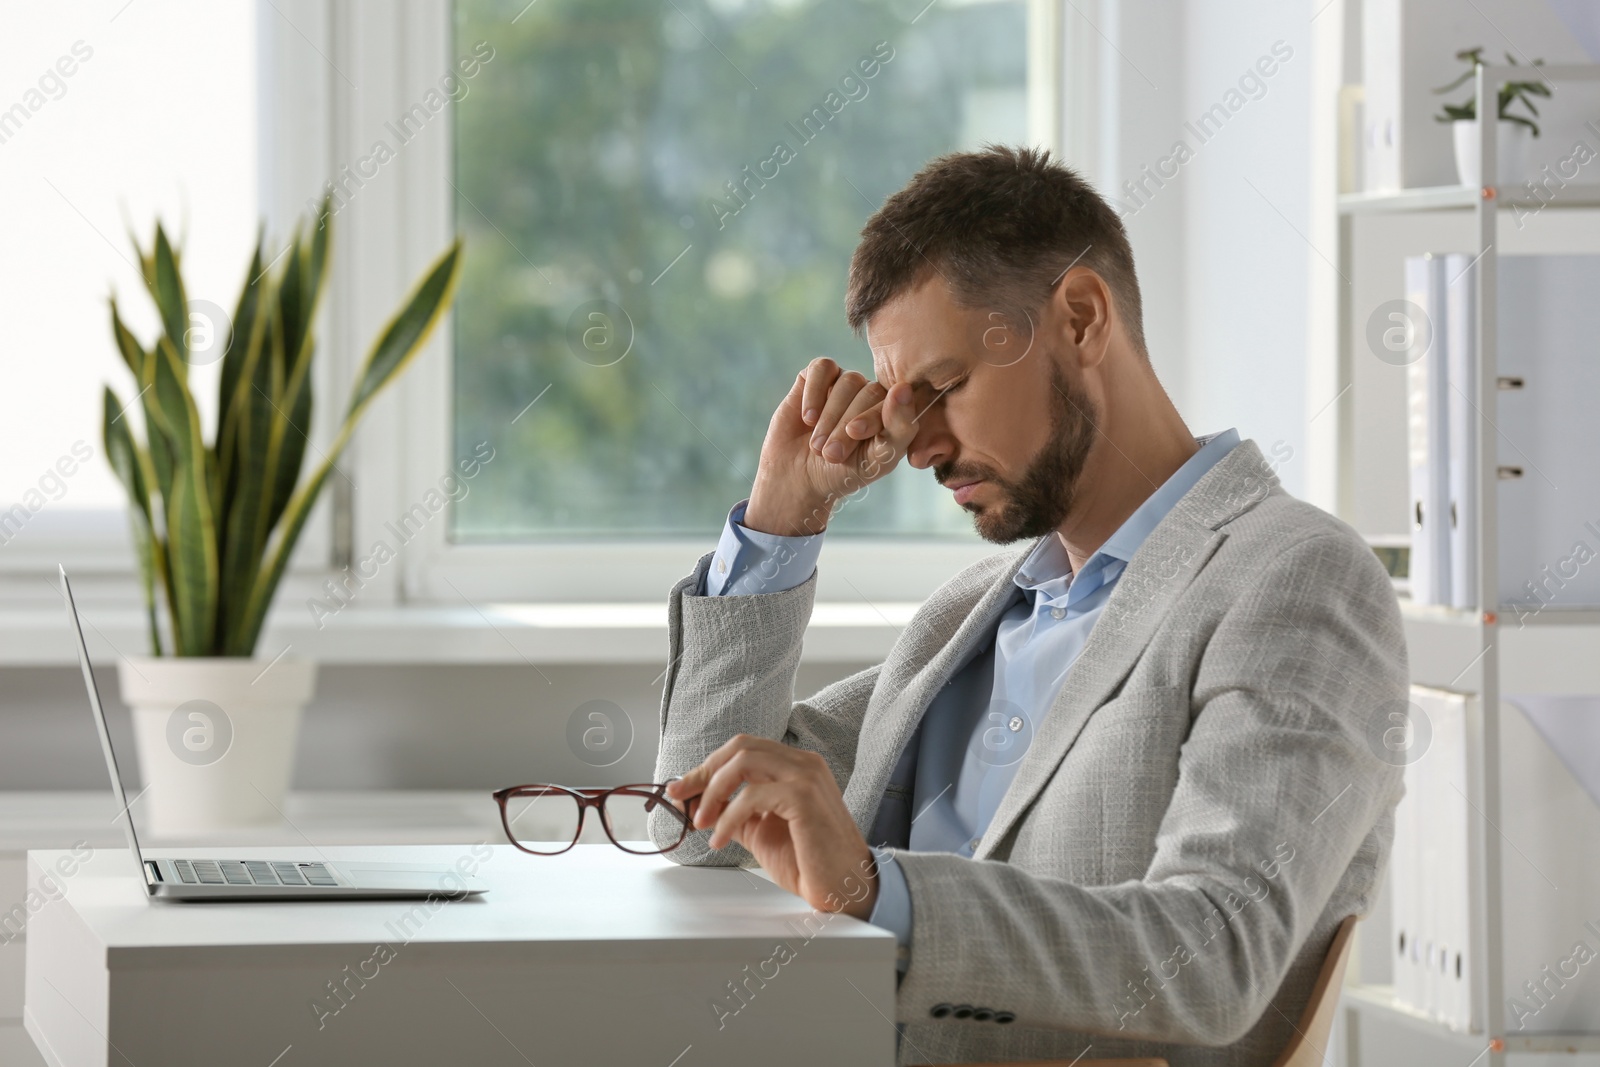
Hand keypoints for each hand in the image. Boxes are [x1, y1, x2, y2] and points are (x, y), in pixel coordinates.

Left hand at [665, 735, 880, 918]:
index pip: (743, 749)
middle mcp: (803, 763)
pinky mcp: (805, 797)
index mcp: (796, 766)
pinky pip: (751, 795)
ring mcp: (806, 777)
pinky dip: (728, 817)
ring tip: (702, 823)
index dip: (708, 766)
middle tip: (681, 798)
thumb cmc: (808, 862)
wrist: (844, 888)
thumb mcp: (760, 830)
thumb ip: (732, 812)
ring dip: (713, 792)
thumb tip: (694, 802)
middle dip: (703, 772)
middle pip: (740, 747)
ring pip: (743, 762)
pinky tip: (721, 839)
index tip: (681, 788)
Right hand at [743, 357, 916, 536]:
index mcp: (892, 413)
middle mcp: (871, 393)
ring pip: (847, 380)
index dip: (873, 417)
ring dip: (830, 415)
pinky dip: (814, 393)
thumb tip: (904, 388)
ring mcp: (844, 382)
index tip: (855, 434)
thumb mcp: (876, 461)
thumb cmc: (843, 472)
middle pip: (868, 391)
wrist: (798, 477)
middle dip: (846, 424)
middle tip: (832, 454)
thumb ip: (899, 428)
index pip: (895, 402)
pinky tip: (807, 418)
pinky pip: (821, 368)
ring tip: (817, 445)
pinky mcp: (816, 376)